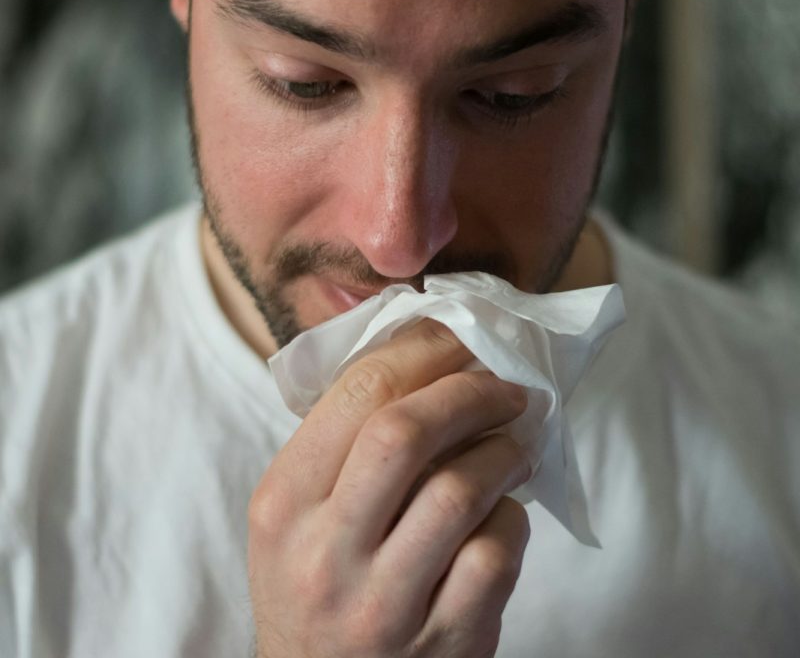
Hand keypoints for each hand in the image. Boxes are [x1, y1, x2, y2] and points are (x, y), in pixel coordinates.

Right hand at [248, 318, 531, 656]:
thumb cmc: (315, 583)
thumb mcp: (296, 513)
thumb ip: (345, 442)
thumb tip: (429, 357)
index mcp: (284, 502)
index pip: (358, 392)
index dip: (424, 350)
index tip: (462, 338)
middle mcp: (324, 552)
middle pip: (406, 432)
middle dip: (470, 392)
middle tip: (506, 386)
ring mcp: (382, 604)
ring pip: (460, 492)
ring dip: (502, 453)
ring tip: (513, 446)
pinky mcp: (441, 643)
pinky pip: (496, 554)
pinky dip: (512, 519)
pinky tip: (503, 514)